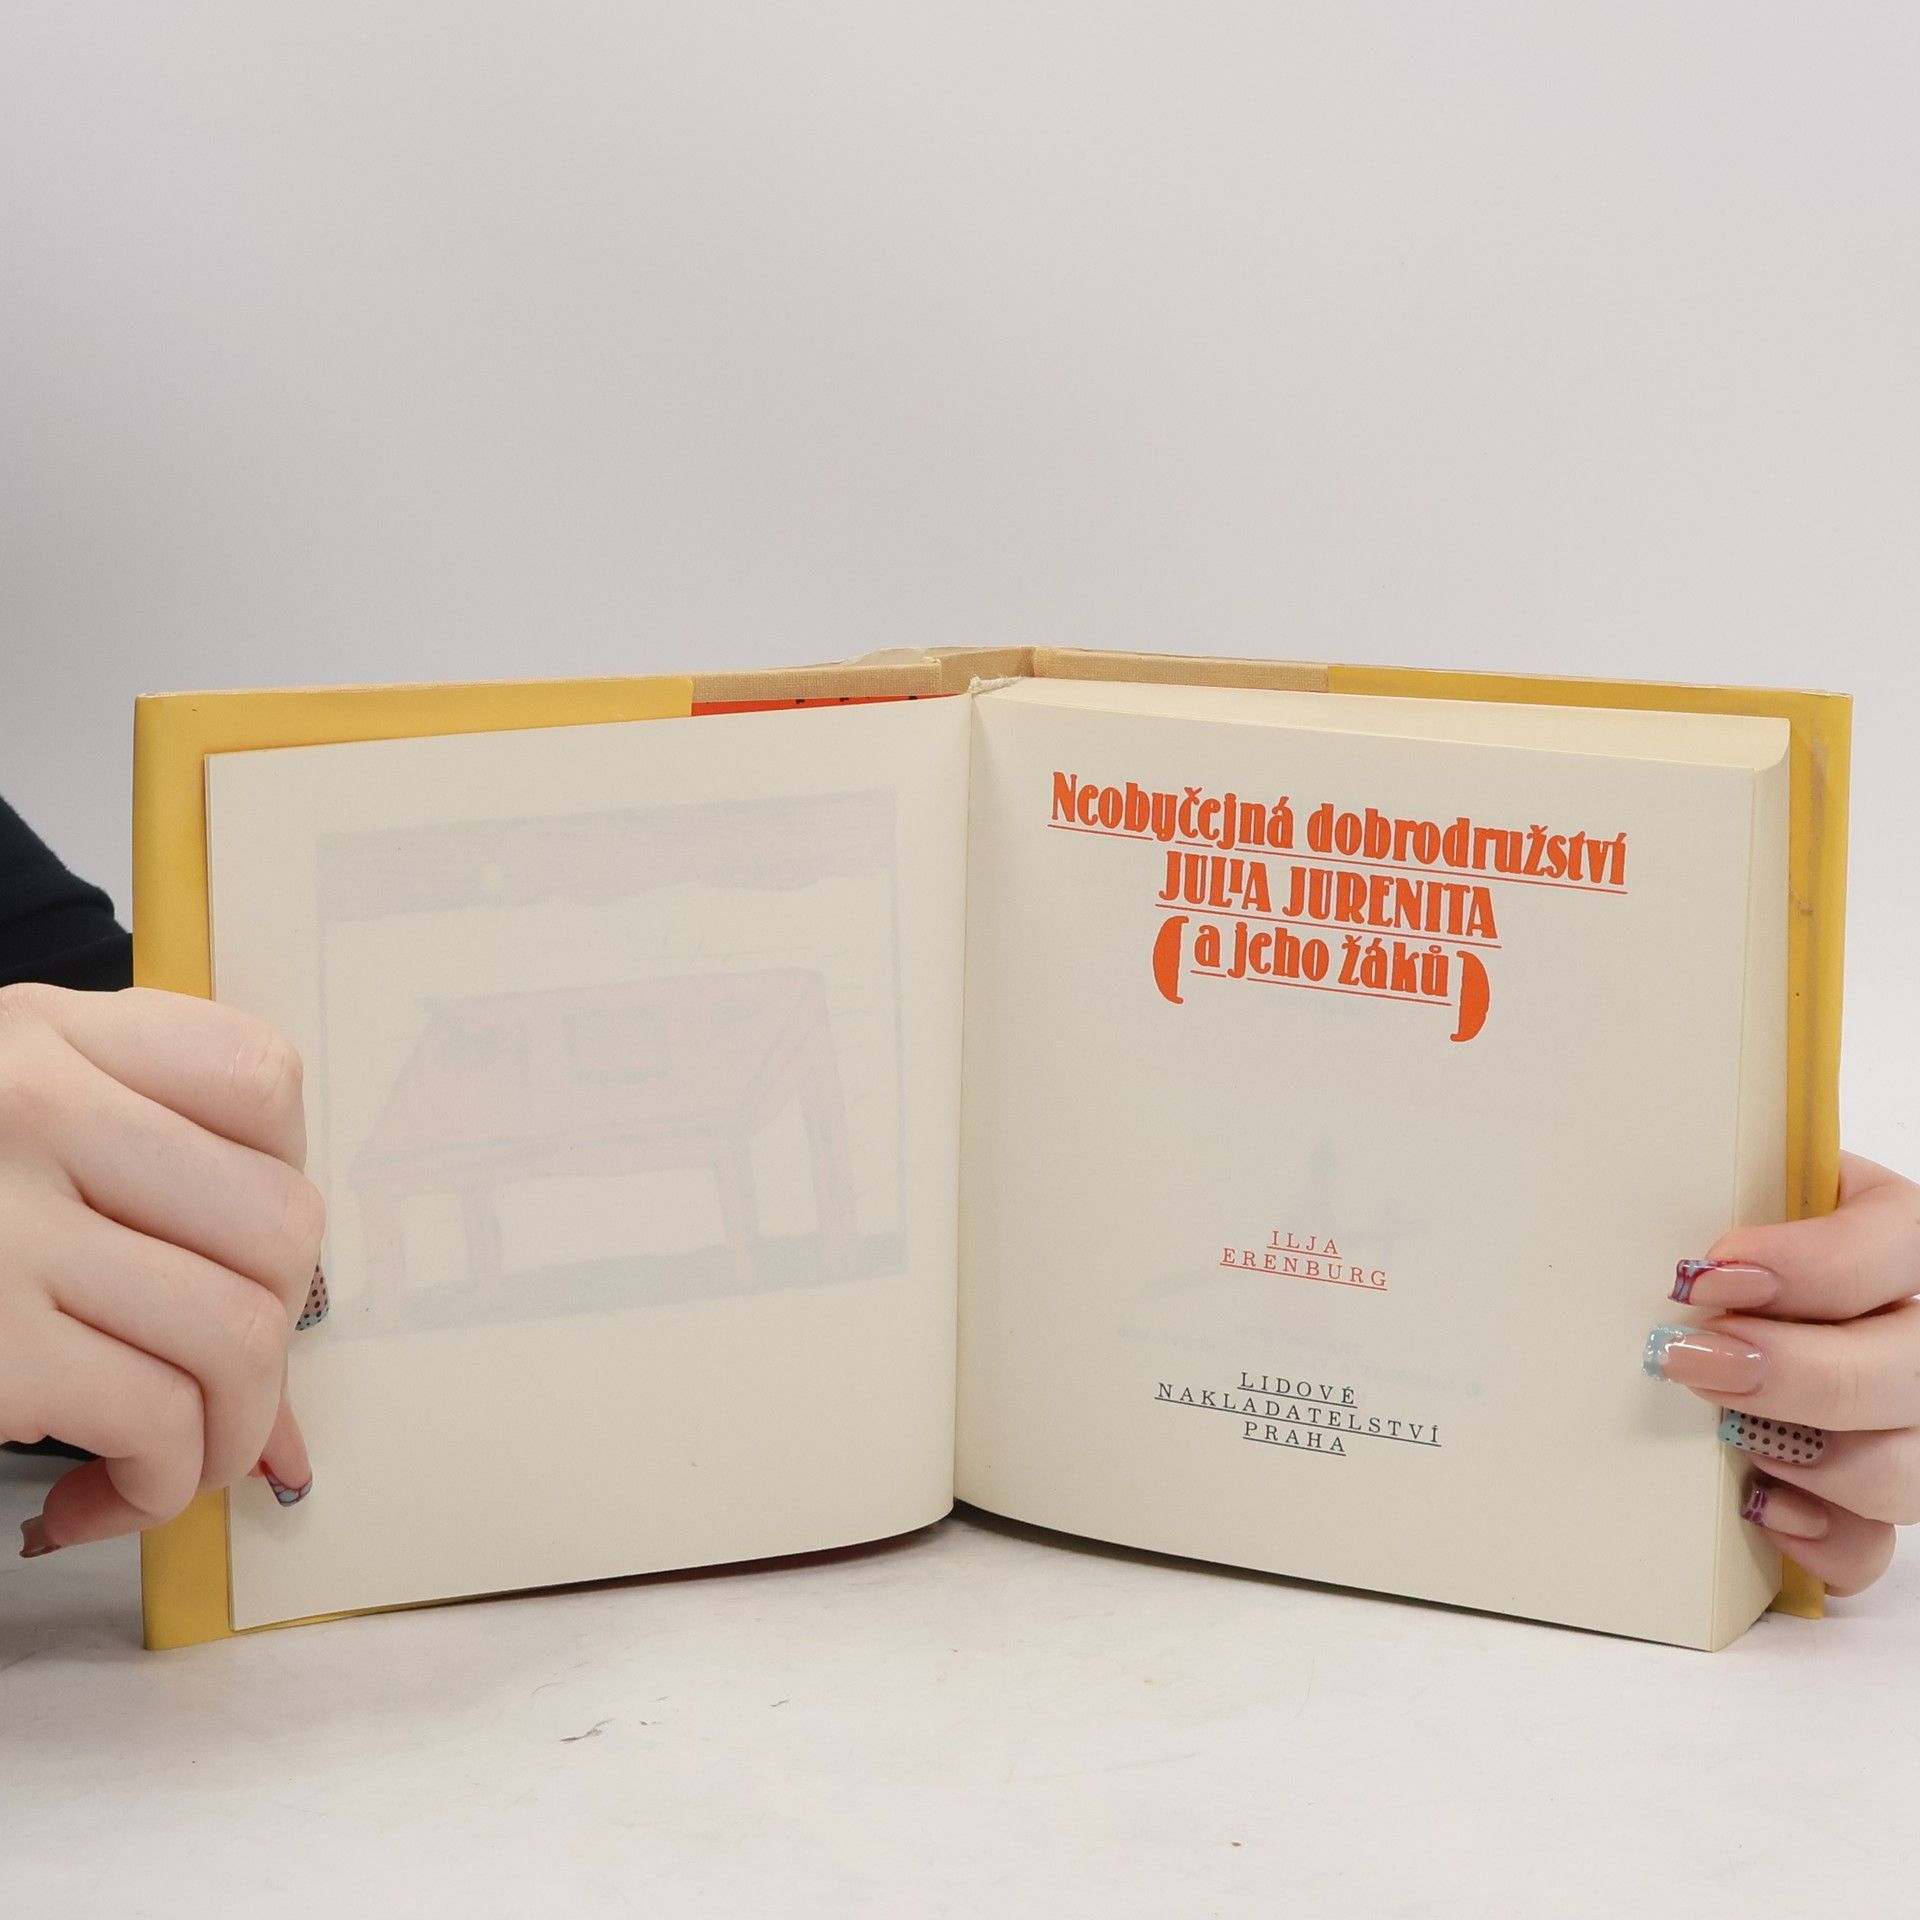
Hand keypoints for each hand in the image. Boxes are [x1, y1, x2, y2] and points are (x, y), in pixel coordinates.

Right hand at [0, 984, 320, 1555]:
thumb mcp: (2, 1140)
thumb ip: (142, 1224)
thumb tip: (280, 1420)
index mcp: (48, 1033)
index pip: (261, 1080)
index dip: (278, 1187)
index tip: (236, 1257)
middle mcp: (33, 1104)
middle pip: (280, 1224)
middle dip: (273, 1342)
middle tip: (215, 1396)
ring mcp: (1, 1222)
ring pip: (238, 1335)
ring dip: (227, 1436)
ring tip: (167, 1464)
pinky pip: (155, 1420)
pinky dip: (154, 1486)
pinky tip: (96, 1497)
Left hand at [1647, 1153, 1919, 1595]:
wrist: (1749, 1296)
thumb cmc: (1745, 1238)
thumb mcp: (1750, 1199)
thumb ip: (1734, 1212)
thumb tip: (1681, 1267)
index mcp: (1901, 1235)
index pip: (1887, 1249)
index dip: (1803, 1269)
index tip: (1704, 1276)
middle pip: (1904, 1370)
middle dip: (1795, 1373)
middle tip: (1693, 1360)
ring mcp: (1914, 1420)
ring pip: (1905, 1466)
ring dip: (1808, 1459)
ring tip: (1728, 1433)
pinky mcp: (1881, 1493)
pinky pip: (1875, 1543)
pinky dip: (1819, 1535)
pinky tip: (1761, 1503)